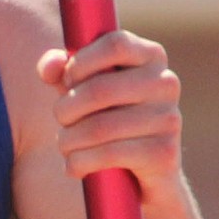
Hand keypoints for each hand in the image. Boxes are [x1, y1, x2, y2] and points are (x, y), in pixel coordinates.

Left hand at [37, 30, 181, 199]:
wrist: (143, 174)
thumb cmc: (107, 118)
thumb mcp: (82, 89)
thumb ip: (62, 71)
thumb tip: (50, 67)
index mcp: (150, 56)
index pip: (115, 44)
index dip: (80, 63)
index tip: (68, 81)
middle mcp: (166, 83)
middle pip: (99, 90)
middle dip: (65, 109)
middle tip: (61, 122)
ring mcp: (168, 118)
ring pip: (99, 127)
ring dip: (68, 141)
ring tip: (65, 145)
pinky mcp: (164, 153)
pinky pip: (109, 155)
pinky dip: (80, 163)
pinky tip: (74, 167)